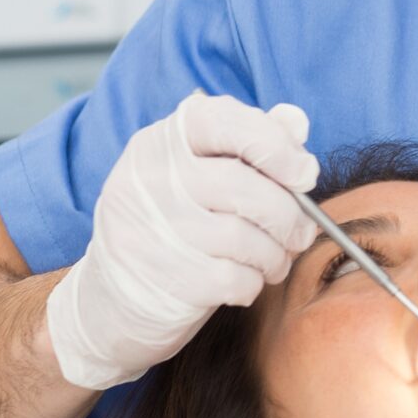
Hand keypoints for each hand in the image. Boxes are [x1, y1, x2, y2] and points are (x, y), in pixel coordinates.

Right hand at [46, 92, 319, 389]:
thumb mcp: (202, 173)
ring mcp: (148, 230)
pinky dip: (254, 283)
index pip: (223, 121)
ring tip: (274, 259)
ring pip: (244, 237)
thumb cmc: (175, 224)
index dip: (275, 144)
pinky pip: (234, 279)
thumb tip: (297, 122)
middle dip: (290, 215)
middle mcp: (148, 179)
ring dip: (276, 254)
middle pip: (244, 185)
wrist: (112, 296)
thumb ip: (251, 142)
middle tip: (301, 232)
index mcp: (161, 141)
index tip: (305, 173)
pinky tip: (247, 279)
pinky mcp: (159, 278)